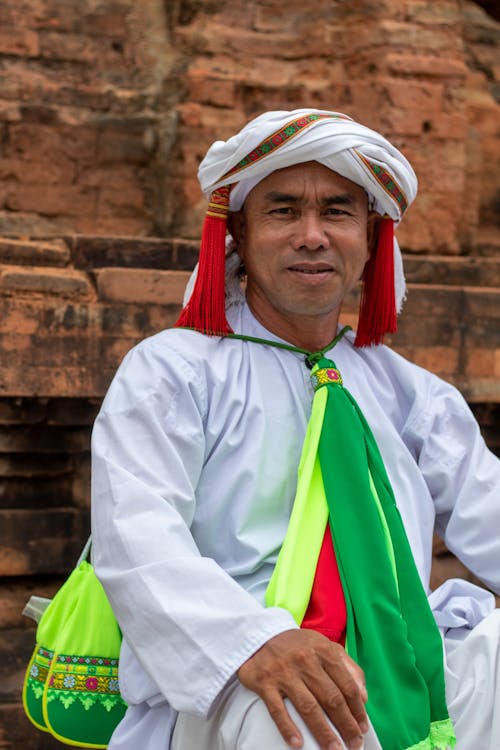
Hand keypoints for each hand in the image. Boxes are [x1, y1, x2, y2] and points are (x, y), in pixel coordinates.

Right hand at [237, 629, 368, 749]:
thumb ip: (347, 666)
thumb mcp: (324, 645)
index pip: (347, 685)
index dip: (357, 710)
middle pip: (331, 698)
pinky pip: (277, 709)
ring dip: (324, 732)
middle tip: (354, 745)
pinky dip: (288, 728)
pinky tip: (298, 744)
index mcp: (323, 651)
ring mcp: (284, 672)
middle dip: (346, 725)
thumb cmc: (297, 645)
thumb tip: (363, 696)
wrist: (259, 634)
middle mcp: (305, 661)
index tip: (363, 728)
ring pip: (309, 707)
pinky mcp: (264, 682)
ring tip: (335, 749)